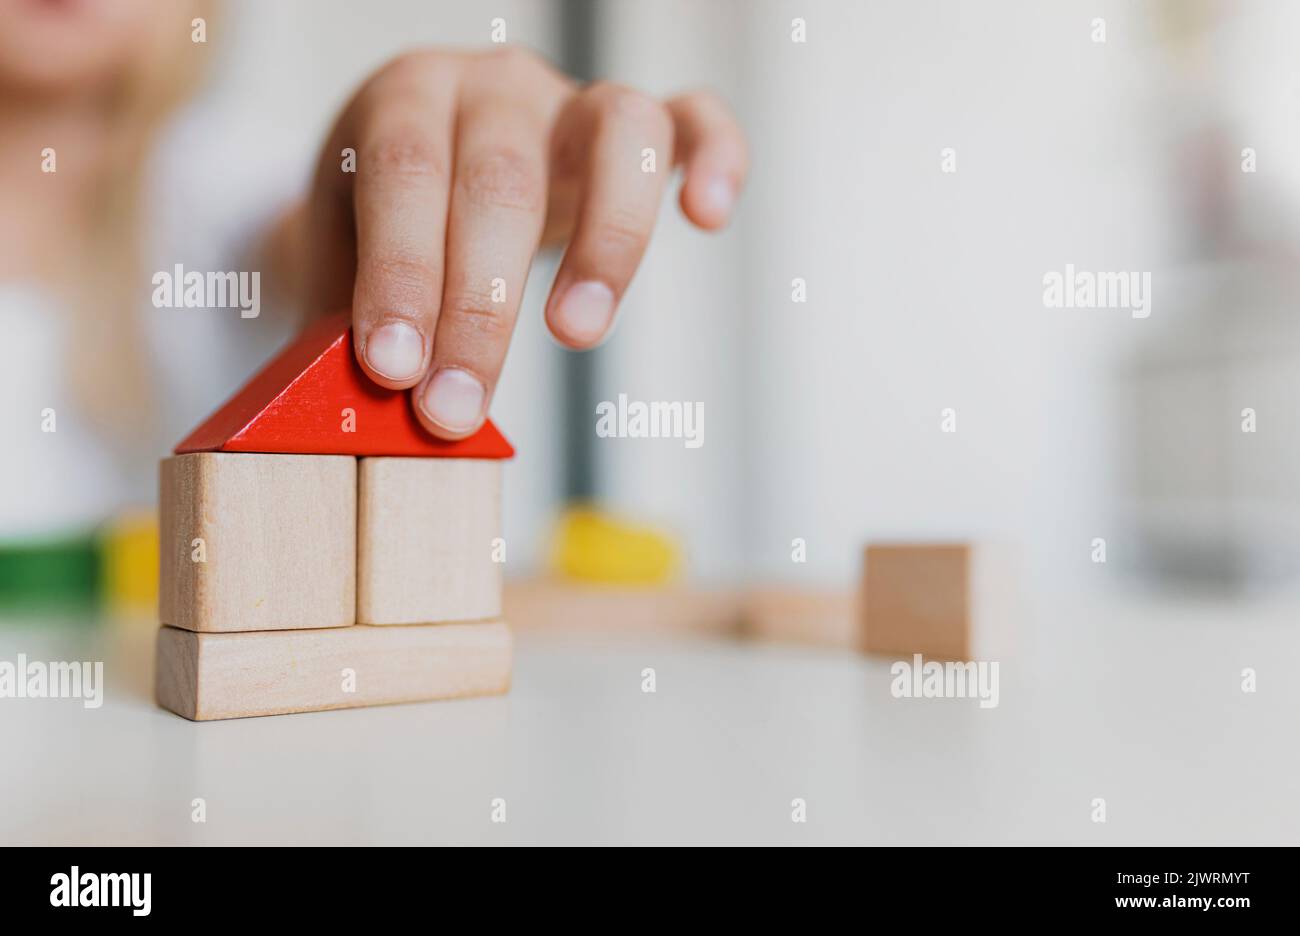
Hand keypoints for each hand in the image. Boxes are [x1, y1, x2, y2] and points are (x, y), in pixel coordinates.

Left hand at [306, 47, 747, 439]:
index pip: (406, 176)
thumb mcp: (348, 260)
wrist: (429, 176)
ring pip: (614, 135)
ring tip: (575, 335)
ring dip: (603, 244)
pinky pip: (696, 120)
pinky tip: (707, 216)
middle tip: (456, 407)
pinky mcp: (644, 125)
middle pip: (500, 180)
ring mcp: (573, 100)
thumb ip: (357, 318)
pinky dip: (716, 156)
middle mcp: (494, 86)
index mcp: (406, 99)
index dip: (401, 274)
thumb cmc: (388, 225)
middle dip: (479, 308)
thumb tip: (370, 407)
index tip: (395, 368)